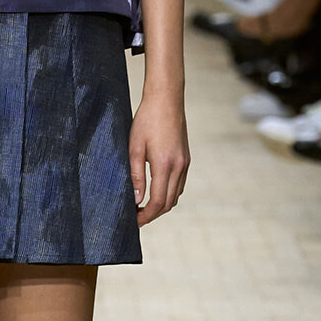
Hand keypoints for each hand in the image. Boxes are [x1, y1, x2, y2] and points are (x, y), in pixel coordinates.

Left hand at [129, 89, 189, 226]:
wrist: (166, 100)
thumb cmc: (146, 121)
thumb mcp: (134, 148)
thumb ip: (136, 176)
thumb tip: (137, 200)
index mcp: (164, 165)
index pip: (157, 202)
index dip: (146, 216)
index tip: (134, 221)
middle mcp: (179, 167)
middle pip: (168, 203)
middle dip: (153, 214)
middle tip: (136, 217)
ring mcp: (185, 163)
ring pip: (176, 195)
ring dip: (161, 205)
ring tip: (143, 206)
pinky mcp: (186, 158)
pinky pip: (179, 184)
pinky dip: (169, 193)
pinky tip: (155, 191)